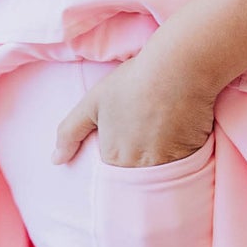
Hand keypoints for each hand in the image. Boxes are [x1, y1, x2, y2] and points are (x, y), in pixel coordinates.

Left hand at [51, 46, 215, 167]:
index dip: (119, 157)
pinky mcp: (191, 159)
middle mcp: (138, 167)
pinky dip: (180, 158)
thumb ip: (70, 133)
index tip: (128, 139)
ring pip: (159, 177)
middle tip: (148, 135)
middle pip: (136, 178)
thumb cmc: (133, 81)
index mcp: (113, 157)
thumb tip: (55, 161)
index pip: (112, 174)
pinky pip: (182, 169)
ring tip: (164, 135)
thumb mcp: (92, 102)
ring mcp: (166, 165)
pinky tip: (180, 135)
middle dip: (139, 163)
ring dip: (160, 163)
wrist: (178, 68)